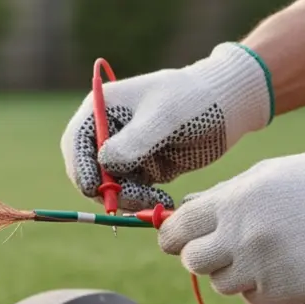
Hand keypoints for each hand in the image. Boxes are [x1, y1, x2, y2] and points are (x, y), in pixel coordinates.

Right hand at [60, 43, 272, 211]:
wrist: (228, 106)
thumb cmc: (194, 99)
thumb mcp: (165, 116)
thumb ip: (135, 140)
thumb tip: (104, 162)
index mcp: (104, 108)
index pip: (76, 141)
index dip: (80, 166)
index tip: (95, 187)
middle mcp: (109, 132)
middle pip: (87, 169)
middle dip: (104, 188)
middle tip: (131, 199)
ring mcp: (124, 152)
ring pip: (109, 186)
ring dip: (126, 199)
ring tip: (155, 202)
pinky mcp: (142, 169)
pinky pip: (130, 193)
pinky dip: (141, 202)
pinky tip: (163, 202)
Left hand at [158, 141, 304, 303]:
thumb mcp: (262, 176)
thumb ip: (220, 198)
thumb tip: (182, 211)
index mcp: (231, 204)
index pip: (176, 231)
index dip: (173, 238)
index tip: (177, 240)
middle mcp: (241, 238)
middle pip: (194, 262)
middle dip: (203, 257)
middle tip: (225, 248)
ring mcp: (261, 268)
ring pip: (223, 284)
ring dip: (238, 272)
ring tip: (267, 252)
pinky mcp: (283, 293)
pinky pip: (254, 298)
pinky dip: (264, 287)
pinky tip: (286, 266)